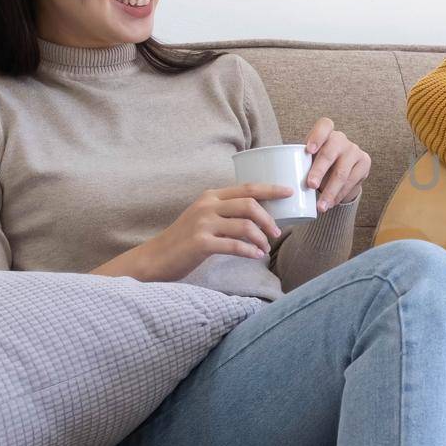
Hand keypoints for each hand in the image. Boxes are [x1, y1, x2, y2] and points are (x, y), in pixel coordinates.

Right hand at [136, 183, 294, 279]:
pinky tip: (256, 256)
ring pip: (245, 225)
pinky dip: (249, 251)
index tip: (289, 192)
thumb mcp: (204, 217)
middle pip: (249, 205)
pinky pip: (234, 245)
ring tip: (265, 249)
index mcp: (211, 196)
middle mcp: (207, 206)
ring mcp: (203, 224)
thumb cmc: (185, 239)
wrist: (156, 257)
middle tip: (277, 233)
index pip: (247, 188)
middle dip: (269, 219)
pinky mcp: (201, 243)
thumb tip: (260, 216)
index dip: (271, 189)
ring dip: (261, 238)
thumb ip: (227, 213)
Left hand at [301, 117, 371, 212]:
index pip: (324, 125)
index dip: (317, 136)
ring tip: (321, 206)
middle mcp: (341, 139)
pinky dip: (340, 195)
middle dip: (319, 171)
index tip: (308, 150)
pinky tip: (331, 203)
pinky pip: (352, 181)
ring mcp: (354, 150)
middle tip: (310, 185)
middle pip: (330, 153)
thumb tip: (278, 182)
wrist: (340, 173)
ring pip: (342, 172)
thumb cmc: (317, 164)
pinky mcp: (364, 163)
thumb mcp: (307, 159)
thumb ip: (298, 163)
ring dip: (330, 191)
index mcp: (326, 133)